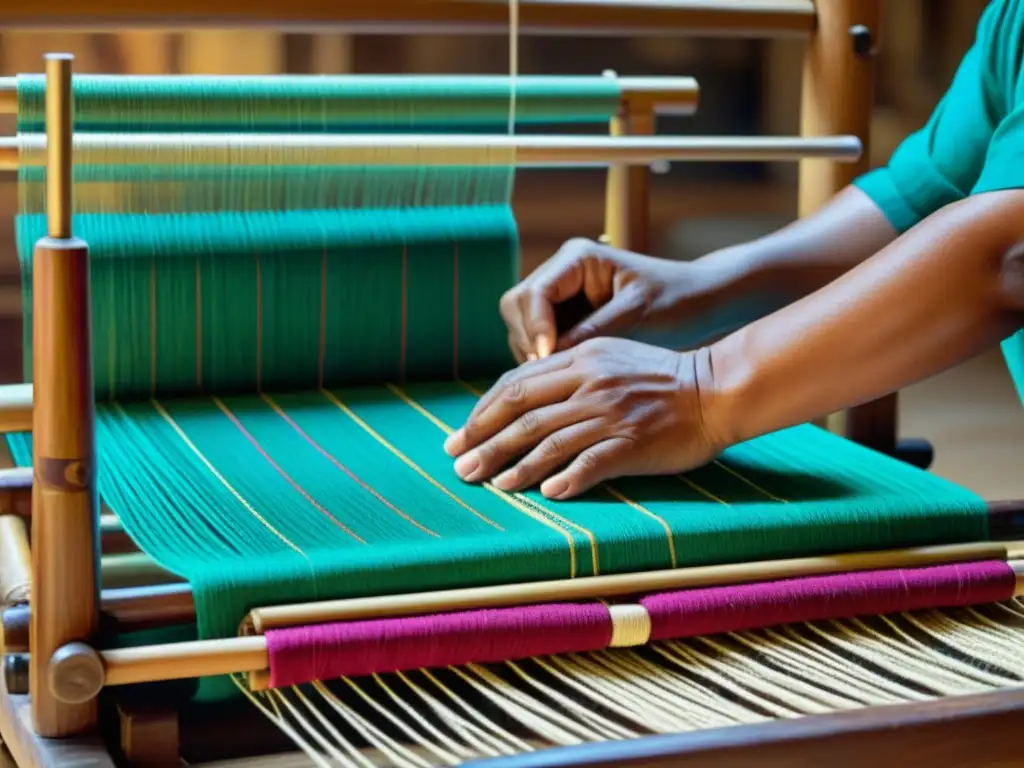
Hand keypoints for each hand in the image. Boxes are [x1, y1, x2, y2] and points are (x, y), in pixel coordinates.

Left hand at [444, 338, 721, 499]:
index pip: (516, 384)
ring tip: (489, 484)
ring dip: (513, 466)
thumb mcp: (610, 358)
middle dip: (484, 440)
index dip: (482, 412)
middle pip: (522, 412)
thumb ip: (568, 375)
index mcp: (580, 360)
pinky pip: (591, 461)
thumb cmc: (660, 379)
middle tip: (458, 465)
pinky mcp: (634, 441)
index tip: (461, 436)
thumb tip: (523, 400)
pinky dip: (566, 477)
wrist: (715, 389)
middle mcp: (590, 383)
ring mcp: (612, 413)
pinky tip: (546, 493)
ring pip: (548, 439)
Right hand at [500, 237, 717, 363]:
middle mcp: (561, 274)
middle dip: (530, 343)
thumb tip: (548, 359)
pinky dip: (546, 365)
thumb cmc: (677, 303)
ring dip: (535, 357)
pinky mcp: (566, 322)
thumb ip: (590, 334)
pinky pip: (539, 345)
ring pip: (523, 330)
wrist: (701, 307)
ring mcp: (561, 298)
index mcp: (577, 259)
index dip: (535, 329)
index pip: (534, 293)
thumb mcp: (636, 318)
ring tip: (563, 383)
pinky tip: (567, 384)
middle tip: (551, 377)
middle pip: (517, 308)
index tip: (549, 360)